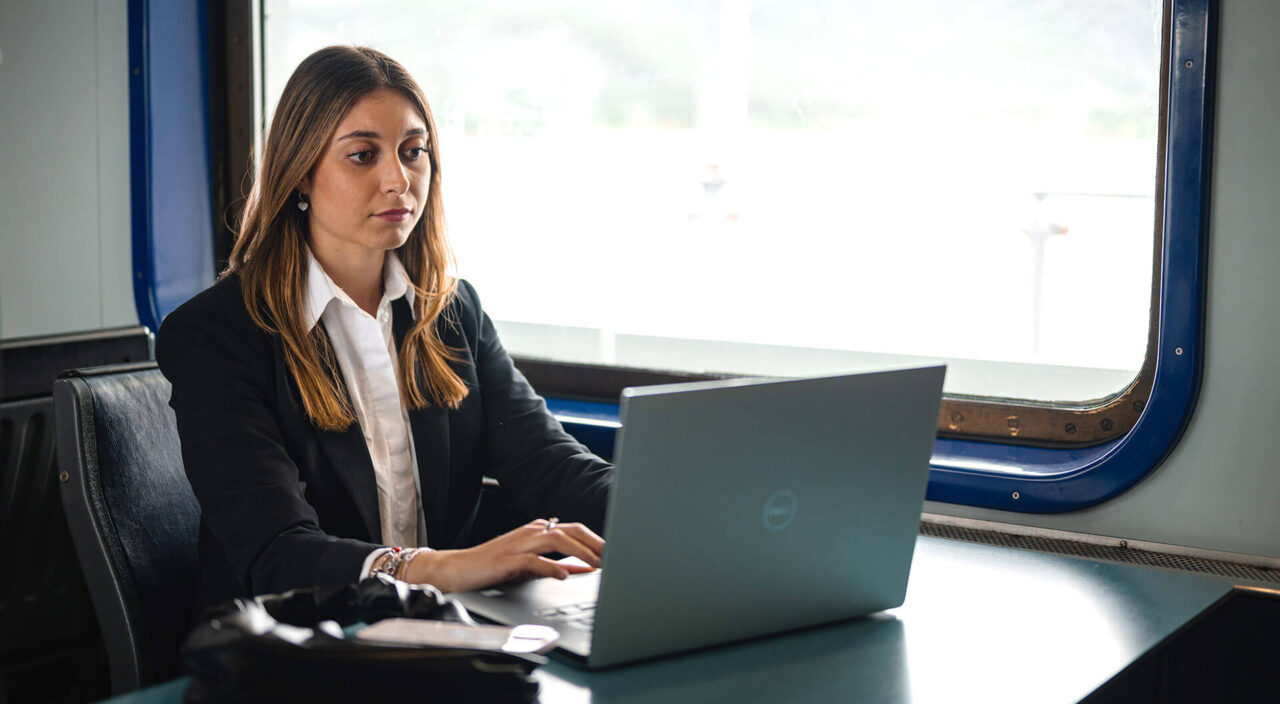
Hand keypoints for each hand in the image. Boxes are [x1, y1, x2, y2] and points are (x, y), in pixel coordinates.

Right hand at [402, 519, 603, 592]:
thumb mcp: (530, 564)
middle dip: (594, 543)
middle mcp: (531, 532)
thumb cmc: (494, 566)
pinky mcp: (508, 560)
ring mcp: (519, 544)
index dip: (596, 539)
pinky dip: (552, 566)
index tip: (616, 552)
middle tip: (615, 557)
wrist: (458, 569)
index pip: (574, 529)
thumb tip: (586, 569)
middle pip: (570, 531)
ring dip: (580, 552)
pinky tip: (564, 575)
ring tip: (598, 564)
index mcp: (537, 531)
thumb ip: (557, 564)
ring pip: (556, 540)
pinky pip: (534, 560)